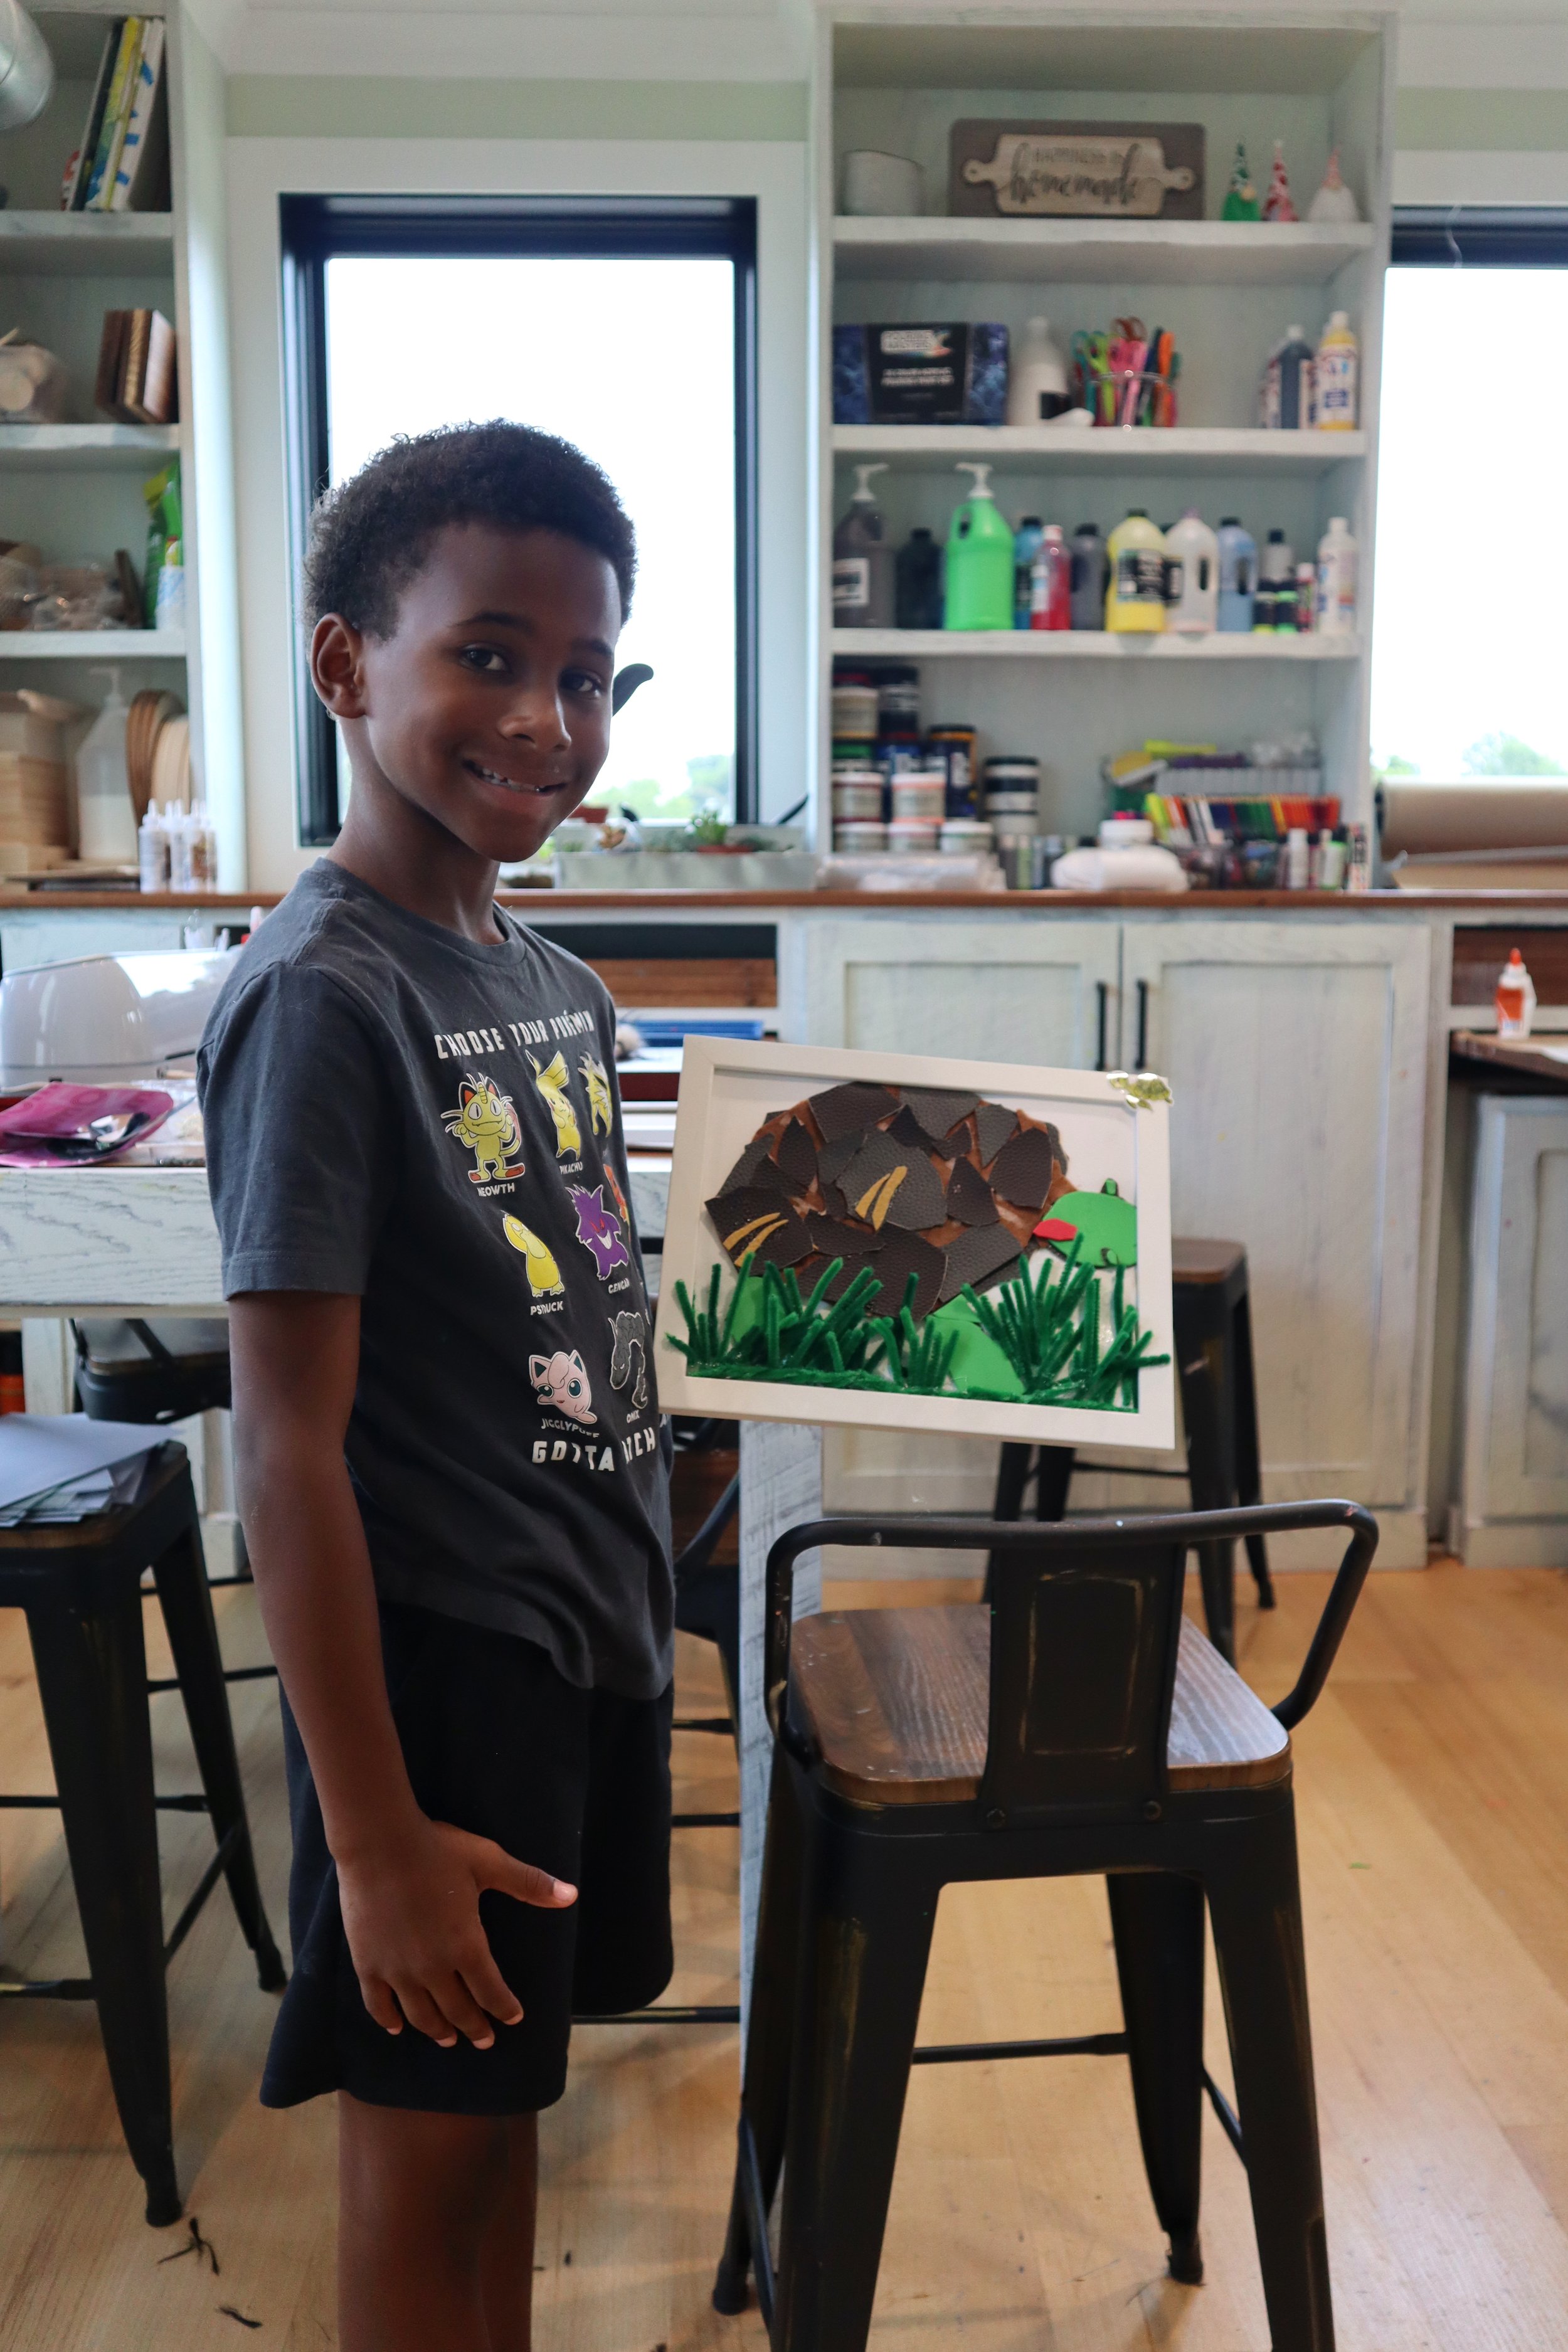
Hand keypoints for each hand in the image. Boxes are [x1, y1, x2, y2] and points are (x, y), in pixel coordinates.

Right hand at [336, 1815, 576, 2048]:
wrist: (378, 1842)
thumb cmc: (437, 1850)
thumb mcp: (488, 1862)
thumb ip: (529, 1883)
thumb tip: (572, 1895)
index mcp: (465, 1946)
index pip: (491, 1991)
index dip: (504, 2008)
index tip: (513, 2018)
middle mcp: (432, 1968)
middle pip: (457, 2010)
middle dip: (474, 2028)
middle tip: (484, 2041)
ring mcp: (397, 1970)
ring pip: (420, 2014)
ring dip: (437, 2030)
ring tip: (447, 2039)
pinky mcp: (367, 1964)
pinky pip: (377, 2004)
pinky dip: (388, 2020)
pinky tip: (396, 2028)